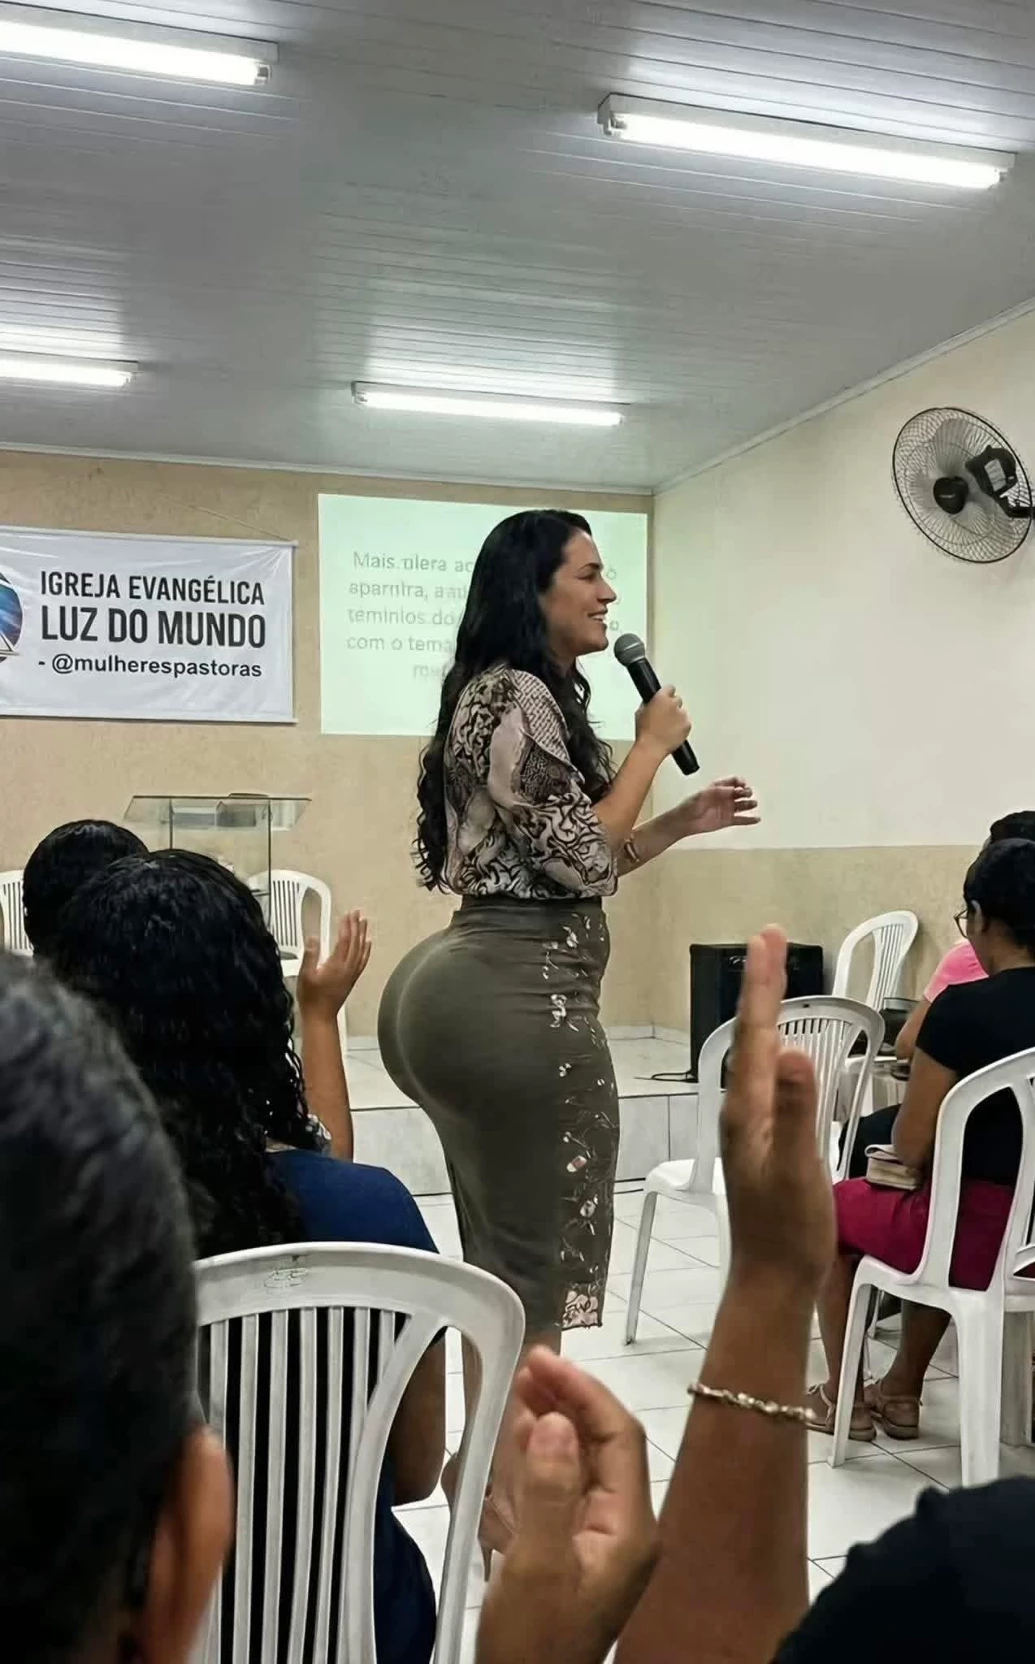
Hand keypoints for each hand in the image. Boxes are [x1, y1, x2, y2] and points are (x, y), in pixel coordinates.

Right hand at [295, 910, 370, 1020]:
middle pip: (355, 942)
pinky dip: (366, 950)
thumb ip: (310, 955)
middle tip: (357, 912)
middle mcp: (347, 968)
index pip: (344, 940)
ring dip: (362, 934)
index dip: (346, 926)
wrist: (321, 1016)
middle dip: (356, 926)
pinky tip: (367, 943)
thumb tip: (313, 938)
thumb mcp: (305, 975)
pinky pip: (363, 960)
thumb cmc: (312, 998)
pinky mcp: (352, 978)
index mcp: (336, 965)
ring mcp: (351, 973)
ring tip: (364, 922)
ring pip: (361, 950)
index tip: (346, 915)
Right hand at [476, 1348, 657, 1663]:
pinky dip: (548, 1453)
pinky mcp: (579, 1551)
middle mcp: (626, 1529)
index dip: (584, 1392)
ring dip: (559, 1421)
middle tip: (528, 1365)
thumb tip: (559, 1420)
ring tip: (522, 1387)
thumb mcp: (537, 1565)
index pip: (619, 1437)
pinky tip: (524, 1434)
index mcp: (630, 1529)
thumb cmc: (533, 1640)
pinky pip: (570, 1487)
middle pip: (606, 1444)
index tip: (542, 1361)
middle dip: (571, 1400)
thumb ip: (549, 1490)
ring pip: (588, 1462)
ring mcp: (604, 1541)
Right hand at [635, 686, 690, 759]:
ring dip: (677, 717)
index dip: (667, 694)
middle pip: (677, 700)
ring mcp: (682, 715)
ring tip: (667, 727)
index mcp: (661, 698)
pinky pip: (686, 723)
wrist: (651, 748)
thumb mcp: (640, 712)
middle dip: (672, 706)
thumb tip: (652, 702)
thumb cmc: (644, 733)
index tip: (666, 697)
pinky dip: (681, 726)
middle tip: (665, 716)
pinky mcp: (687, 725)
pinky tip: (672, 732)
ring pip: (682, 712)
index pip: (669, 688)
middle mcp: (673, 704)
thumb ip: (649, 703)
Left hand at [675, 776, 759, 837]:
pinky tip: (756, 819)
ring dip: (749, 804)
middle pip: (740, 792)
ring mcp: (726, 809)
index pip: (732, 782)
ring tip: (753, 804)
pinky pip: (741, 819)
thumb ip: (716, 791)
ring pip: (742, 805)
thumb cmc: (689, 807)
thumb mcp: (701, 795)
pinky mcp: (727, 820)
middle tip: (747, 793)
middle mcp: (724, 798)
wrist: (684, 822)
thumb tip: (731, 789)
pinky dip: (749, 820)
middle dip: (746, 791)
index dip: (739, 781)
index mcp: (717, 788)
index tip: (742, 783)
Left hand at [722, 927, 834, 1291]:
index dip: (763, 982)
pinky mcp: (761, 1140)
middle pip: (750, 1033)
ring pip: (754, 1053)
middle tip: (769, 942)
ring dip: (763, 1012)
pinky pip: (764, 1077)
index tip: (768, 938)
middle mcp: (742, 1109)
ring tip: (770, 979)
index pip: (755, 1030)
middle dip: (760, 986)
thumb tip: (791, 1051)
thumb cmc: (786, 1229)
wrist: (772, 1279)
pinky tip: (777, 1051)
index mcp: (748, 1107)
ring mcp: (750, 1125)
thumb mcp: (797, 1167)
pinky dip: (771, 1047)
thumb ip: (796, 1111)